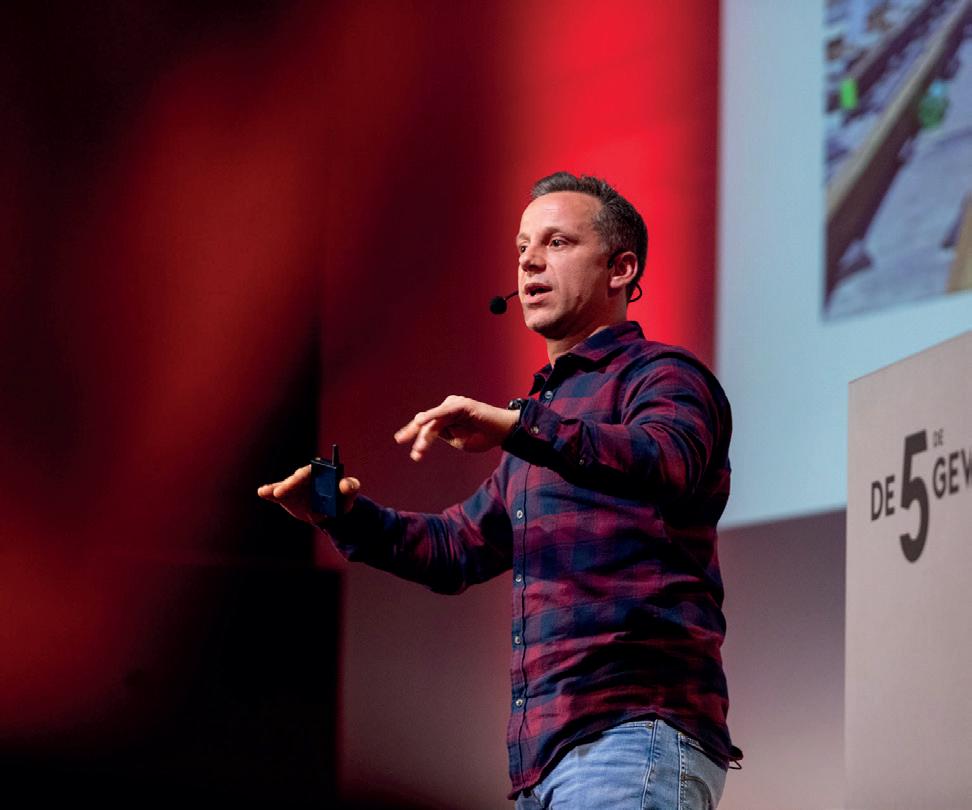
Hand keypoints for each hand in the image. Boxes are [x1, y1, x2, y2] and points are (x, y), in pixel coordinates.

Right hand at [257, 464, 359, 523]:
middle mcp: (305, 476)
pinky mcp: (287, 496)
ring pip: (284, 486)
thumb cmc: (342, 499)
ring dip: (276, 489)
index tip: (297, 478)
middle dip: (288, 485)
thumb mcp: (349, 494)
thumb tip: (347, 484)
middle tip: (280, 493)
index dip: (303, 474)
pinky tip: (262, 492)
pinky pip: (276, 494)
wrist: (332, 513)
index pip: (310, 470)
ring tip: (267, 492)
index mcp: (320, 471)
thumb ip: (350, 487)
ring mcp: (294, 486)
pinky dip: (269, 492)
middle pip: (296, 478)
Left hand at [394, 395, 518, 461]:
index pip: (426, 425)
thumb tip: (430, 433)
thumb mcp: (459, 442)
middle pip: (426, 422)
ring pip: (434, 422)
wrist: (505, 432)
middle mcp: (448, 407)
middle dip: (415, 436)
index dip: (414, 434)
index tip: (404, 444)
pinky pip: (444, 412)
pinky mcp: (462, 405)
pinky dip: (432, 416)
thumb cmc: (484, 437)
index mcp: (446, 416)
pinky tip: (421, 421)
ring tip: (419, 450)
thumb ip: (445, 436)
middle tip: (410, 450)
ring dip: (426, 437)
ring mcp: (454, 405)